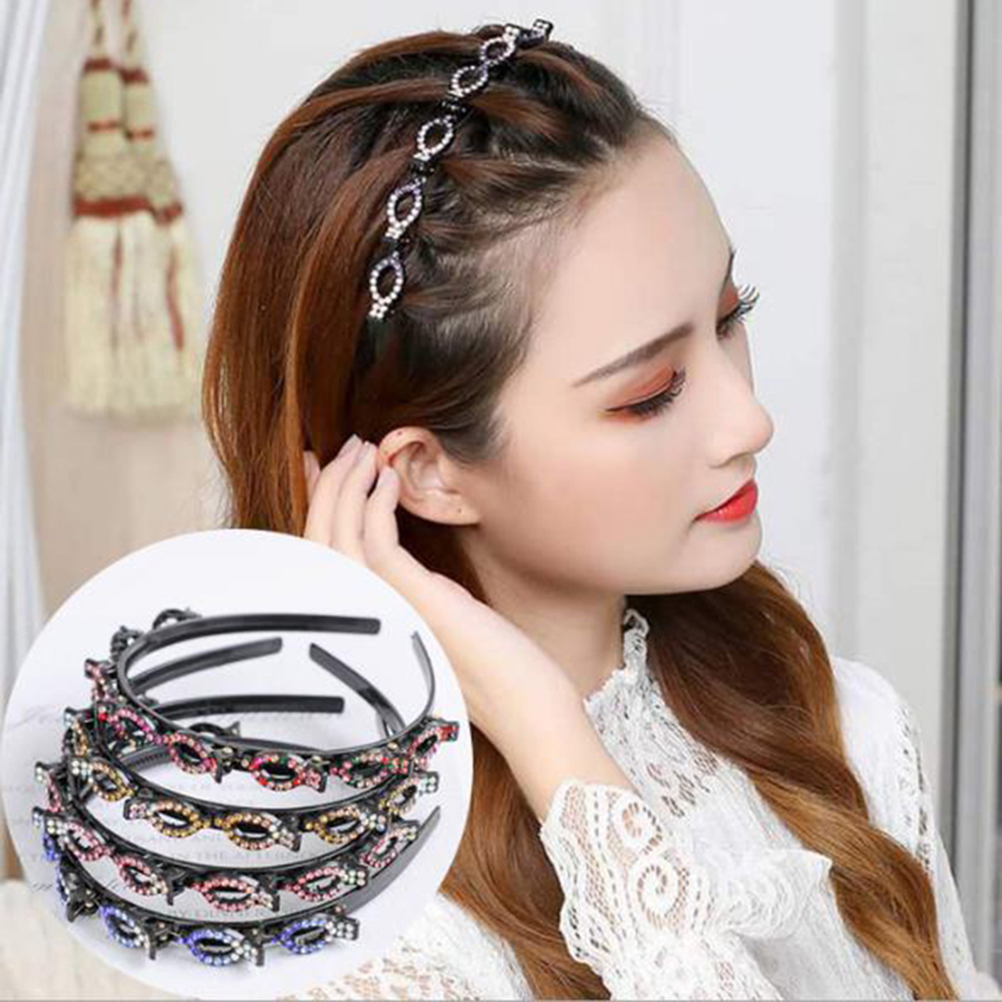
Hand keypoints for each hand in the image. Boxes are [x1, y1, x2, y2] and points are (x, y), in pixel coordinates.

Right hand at [301, 436, 581, 763]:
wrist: (524, 705)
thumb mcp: (436, 614)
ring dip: (345, 483)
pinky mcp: (408, 600)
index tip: (317, 467)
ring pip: (335, 536)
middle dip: (325, 485)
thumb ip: (408, 589)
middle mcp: (359, 620)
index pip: (318, 558)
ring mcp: (381, 611)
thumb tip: (394, 549)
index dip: (315, 507)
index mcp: (362, 623)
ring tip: (363, 451)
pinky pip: (374, 540)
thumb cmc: (490, 664)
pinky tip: (389, 479)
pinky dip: (376, 502)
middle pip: (315, 542)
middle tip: (345, 448)